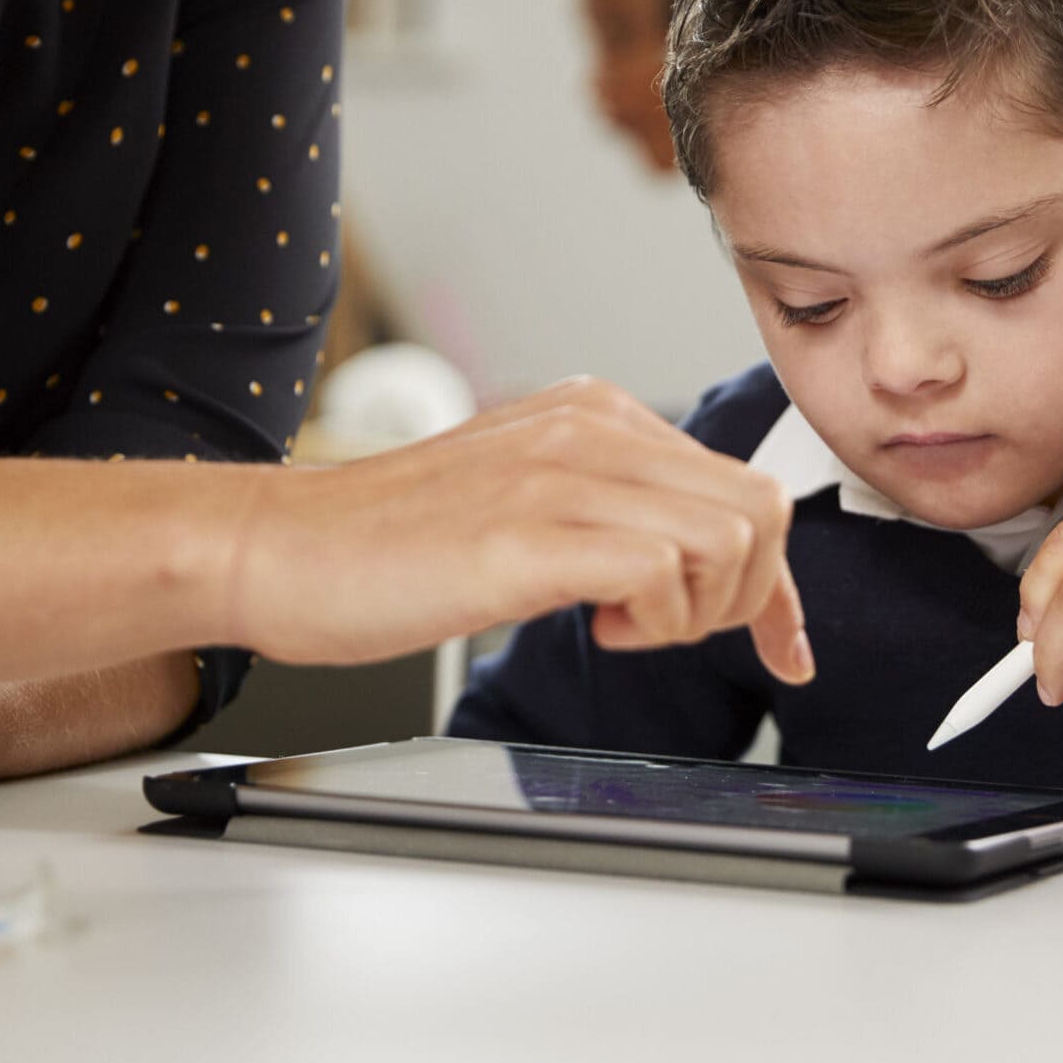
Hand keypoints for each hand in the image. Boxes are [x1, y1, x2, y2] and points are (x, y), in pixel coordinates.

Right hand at [226, 377, 813, 684]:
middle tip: (665, 630)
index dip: (777, 585)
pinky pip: (664, 570)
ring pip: (730, 535)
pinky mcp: (528, 531)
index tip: (783, 648)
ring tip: (618, 624)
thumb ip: (607, 510)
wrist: (278, 548)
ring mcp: (561, 472)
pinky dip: (654, 620)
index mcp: (594, 414)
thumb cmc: (390, 543)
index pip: (742, 488)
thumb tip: (690, 565)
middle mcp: (591, 427)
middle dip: (746, 598)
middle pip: (760, 509)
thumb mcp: (523, 500)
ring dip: (698, 611)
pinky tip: (592, 627)